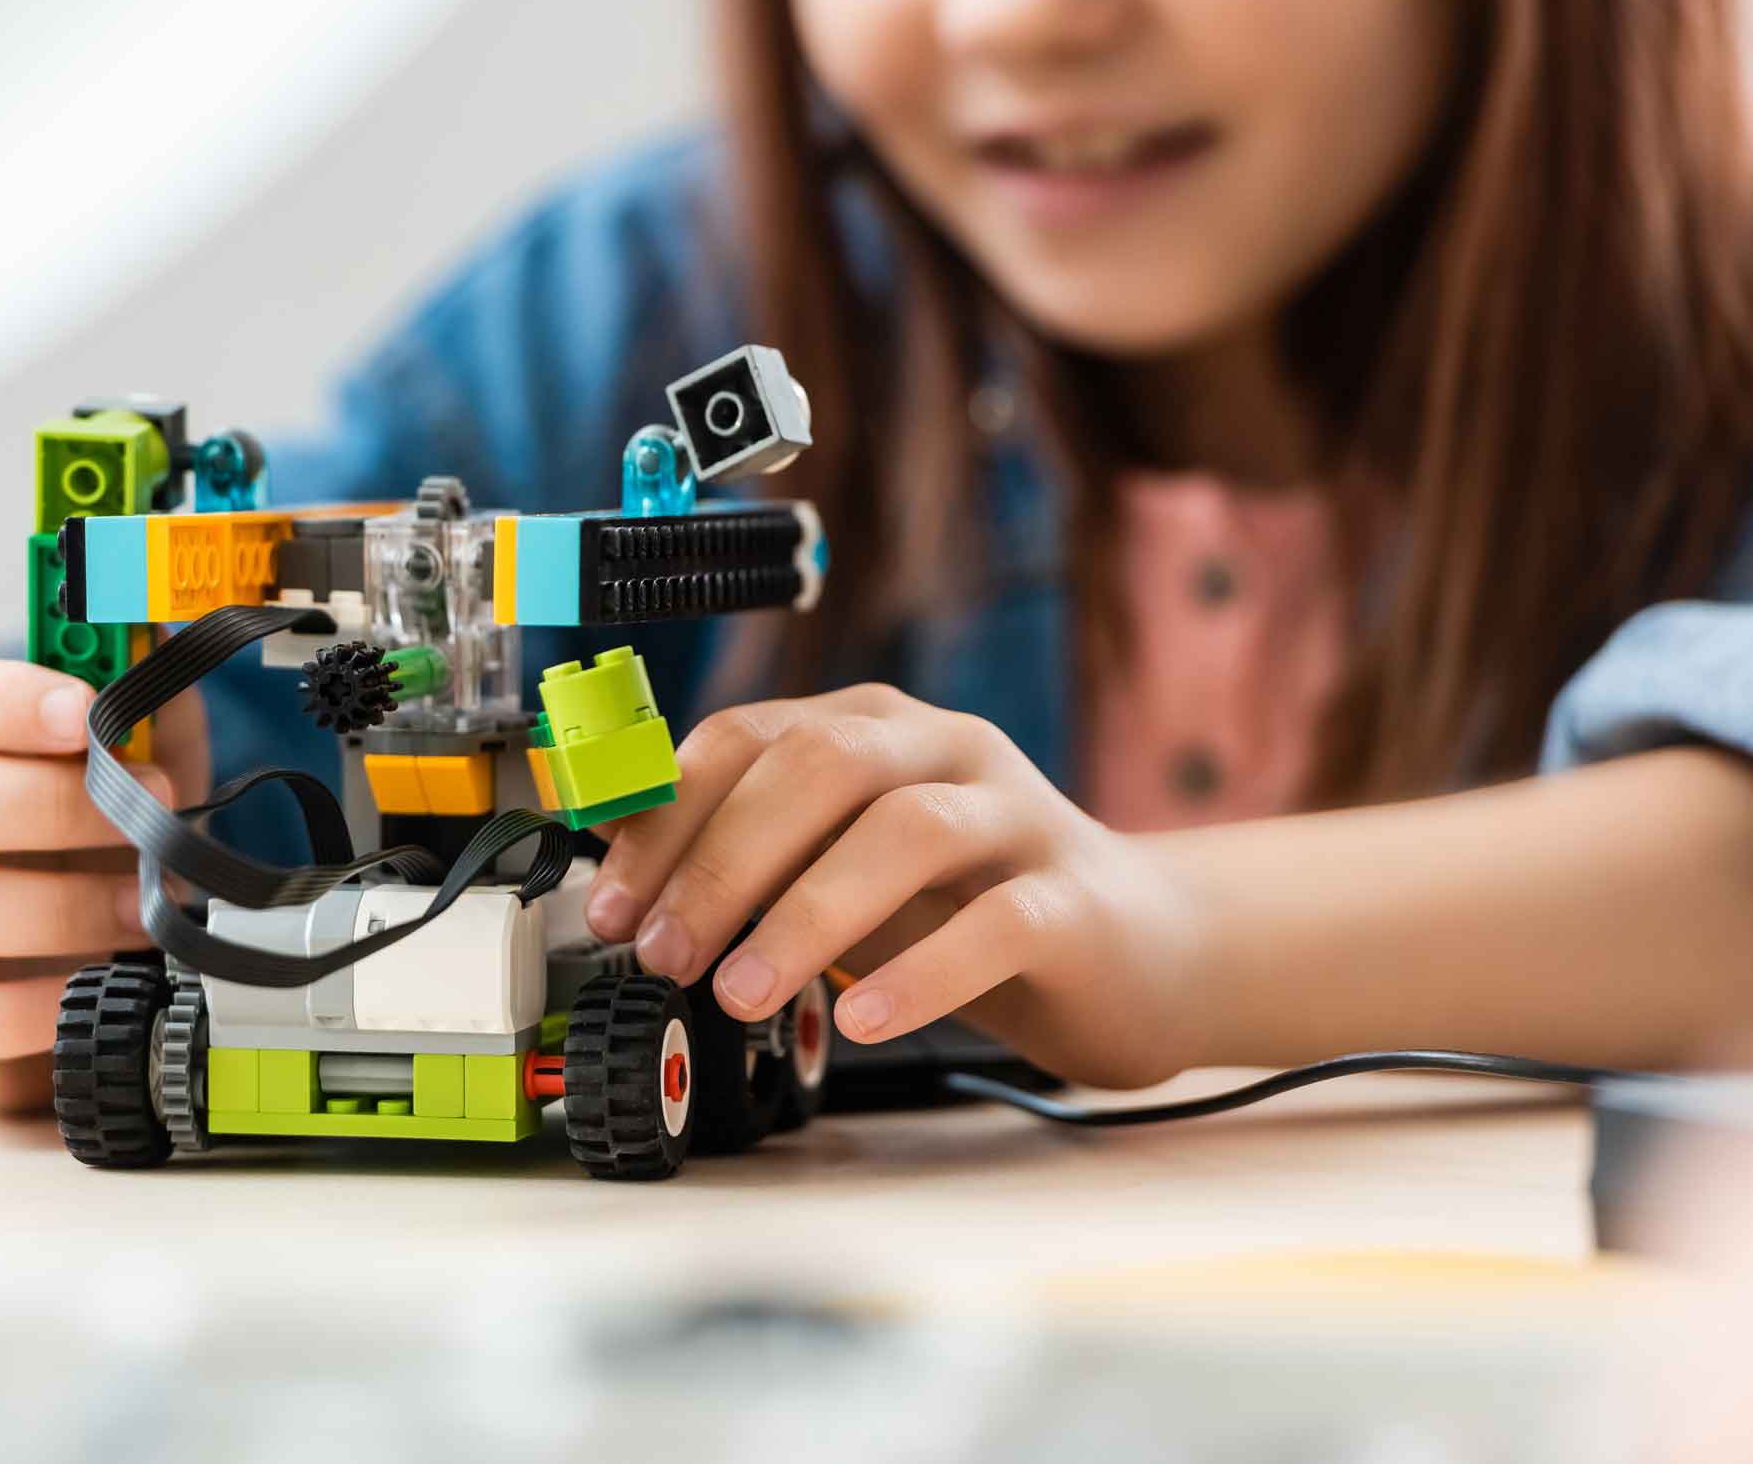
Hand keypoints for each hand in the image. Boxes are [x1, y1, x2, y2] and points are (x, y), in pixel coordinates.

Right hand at [0, 656, 209, 1109]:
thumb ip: (146, 685)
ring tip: (146, 906)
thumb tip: (152, 627)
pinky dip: (35, 1002)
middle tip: (152, 812)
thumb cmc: (123, 833)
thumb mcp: (150, 745)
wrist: (121, 952)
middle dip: (47, 804)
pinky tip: (103, 979)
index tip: (86, 712)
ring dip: (57, 905)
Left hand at [582, 684, 1211, 1088]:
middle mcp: (946, 750)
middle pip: (820, 770)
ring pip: (904, 832)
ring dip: (805, 914)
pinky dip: (923, 972)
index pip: (749, 738)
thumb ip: (753, 862)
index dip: (667, 818)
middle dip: (721, 863)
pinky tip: (867, 1021)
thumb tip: (623, 887)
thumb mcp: (843, 871)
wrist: (1141, 951)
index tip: (611, 905)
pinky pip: (998, 922)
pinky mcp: (1075, 900)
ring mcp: (1018, 817)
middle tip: (664, 953)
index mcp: (873, 729)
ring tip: (740, 993)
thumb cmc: (967, 909)